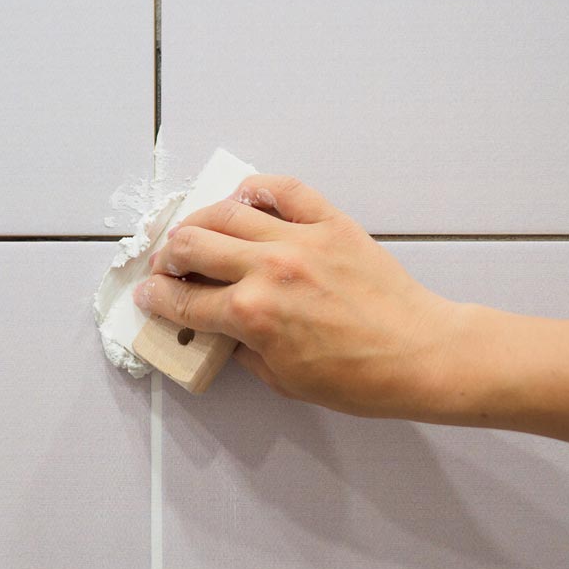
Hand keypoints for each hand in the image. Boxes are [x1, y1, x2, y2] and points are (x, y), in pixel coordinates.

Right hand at [134, 175, 469, 420]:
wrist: (419, 355)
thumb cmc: (360, 378)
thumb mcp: (284, 380)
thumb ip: (244, 349)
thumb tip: (223, 329)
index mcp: (251, 316)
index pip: (183, 300)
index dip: (157, 298)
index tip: (148, 294)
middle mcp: (268, 271)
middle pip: (191, 246)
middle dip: (167, 256)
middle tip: (167, 265)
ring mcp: (300, 241)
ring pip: (226, 211)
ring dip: (198, 221)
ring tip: (195, 232)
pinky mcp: (331, 223)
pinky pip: (284, 190)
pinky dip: (257, 188)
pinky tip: (244, 199)